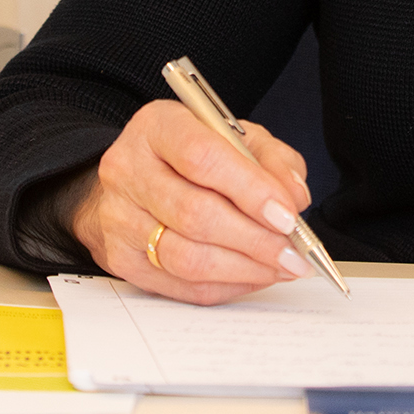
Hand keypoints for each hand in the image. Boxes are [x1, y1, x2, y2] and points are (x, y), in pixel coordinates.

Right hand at [69, 100, 315, 304]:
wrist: (135, 178)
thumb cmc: (191, 155)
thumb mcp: (235, 137)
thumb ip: (271, 159)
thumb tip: (294, 197)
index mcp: (157, 126)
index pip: (202, 158)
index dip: (250, 190)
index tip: (287, 215)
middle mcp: (128, 169)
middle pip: (195, 214)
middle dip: (256, 240)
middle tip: (294, 252)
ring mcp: (118, 218)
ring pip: (187, 258)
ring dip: (245, 269)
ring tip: (280, 267)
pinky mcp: (120, 258)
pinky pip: (181, 286)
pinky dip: (227, 286)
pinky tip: (253, 276)